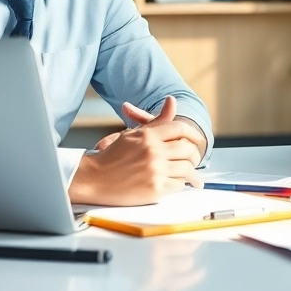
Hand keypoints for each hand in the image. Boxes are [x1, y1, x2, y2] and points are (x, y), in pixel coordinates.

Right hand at [68, 97, 203, 205]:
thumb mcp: (134, 134)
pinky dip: (181, 184)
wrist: (93, 179)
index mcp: (148, 135)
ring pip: (186, 169)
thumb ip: (157, 121)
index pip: (179, 128)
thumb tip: (172, 101)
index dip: (193, 134)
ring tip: (193, 176)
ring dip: (191, 172)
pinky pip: (178, 185)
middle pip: (187, 149)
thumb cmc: (112, 156)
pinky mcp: (155, 189)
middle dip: (194, 155)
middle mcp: (153, 151)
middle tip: (194, 160)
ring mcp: (155, 170)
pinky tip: (179, 184)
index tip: (197, 140)